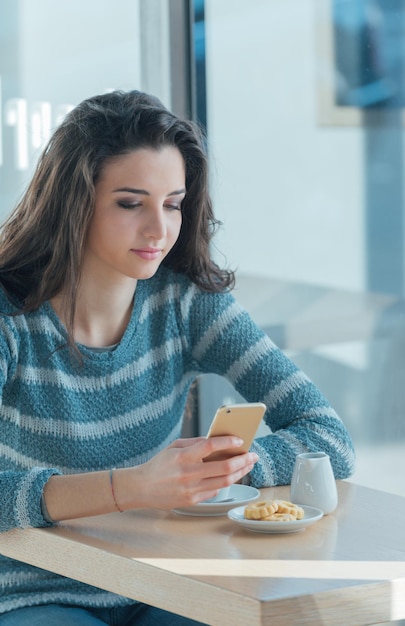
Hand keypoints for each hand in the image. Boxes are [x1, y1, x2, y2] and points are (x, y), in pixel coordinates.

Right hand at [120, 436, 257, 510]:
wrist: (141, 488)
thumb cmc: (159, 465)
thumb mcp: (174, 447)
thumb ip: (195, 443)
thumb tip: (217, 441)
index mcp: (182, 456)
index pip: (210, 446)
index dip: (227, 442)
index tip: (239, 440)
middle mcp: (188, 474)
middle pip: (223, 467)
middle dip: (242, 460)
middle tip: (252, 455)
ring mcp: (191, 489)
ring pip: (224, 481)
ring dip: (240, 472)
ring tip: (248, 465)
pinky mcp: (192, 501)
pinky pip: (215, 491)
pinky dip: (226, 482)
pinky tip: (232, 475)